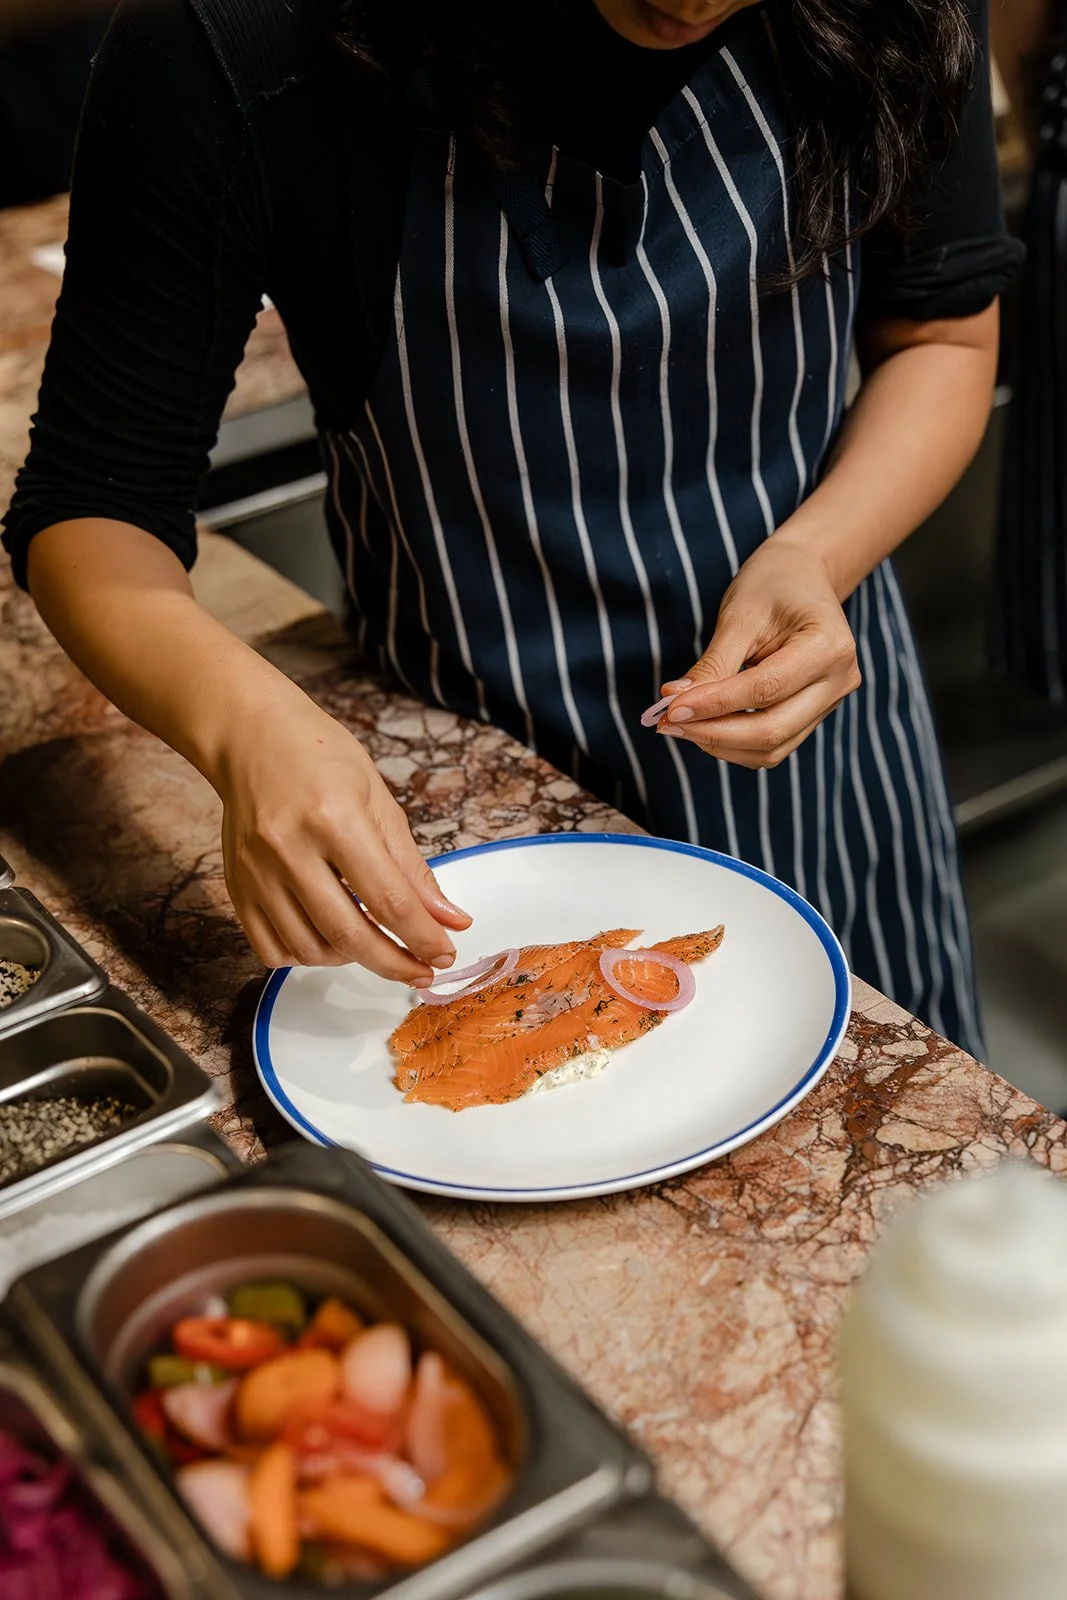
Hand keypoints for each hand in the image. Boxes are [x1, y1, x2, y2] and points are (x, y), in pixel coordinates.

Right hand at [216, 697, 469, 980]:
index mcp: (333, 818)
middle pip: (348, 934)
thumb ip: (412, 867)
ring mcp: (256, 873)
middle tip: (421, 971)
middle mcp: (288, 849)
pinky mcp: (236, 888)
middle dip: (394, 963)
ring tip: (374, 943)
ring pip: (311, 949)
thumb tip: (450, 920)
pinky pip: (272, 949)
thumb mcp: (379, 800)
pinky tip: (329, 939)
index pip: (388, 899)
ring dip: (352, 959)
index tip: (445, 953)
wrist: (251, 737)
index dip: (423, 937)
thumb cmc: (321, 758)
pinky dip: (308, 956)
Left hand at [648, 538, 861, 768]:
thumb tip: (675, 701)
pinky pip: (773, 745)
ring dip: (721, 744)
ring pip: (772, 747)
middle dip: (714, 733)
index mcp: (830, 646)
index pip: (764, 690)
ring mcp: (831, 702)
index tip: (669, 708)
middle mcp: (839, 680)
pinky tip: (705, 725)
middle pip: (772, 730)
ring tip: (681, 724)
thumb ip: (713, 664)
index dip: (714, 704)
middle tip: (667, 723)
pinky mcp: (815, 715)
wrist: (803, 575)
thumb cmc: (773, 584)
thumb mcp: (740, 615)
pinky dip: (735, 744)